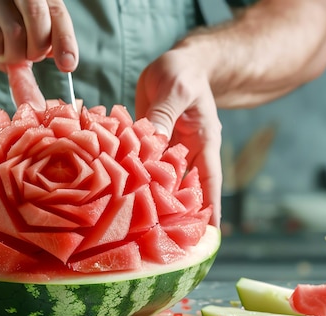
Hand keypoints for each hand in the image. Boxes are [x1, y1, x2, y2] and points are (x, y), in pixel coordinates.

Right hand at [0, 0, 78, 107]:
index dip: (65, 41)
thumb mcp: (18, 45)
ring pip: (15, 31)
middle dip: (36, 48)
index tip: (67, 65)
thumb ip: (37, 55)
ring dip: (12, 54)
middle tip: (27, 58)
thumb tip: (56, 79)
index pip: (57, 14)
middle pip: (39, 19)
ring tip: (4, 54)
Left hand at [136, 48, 222, 226]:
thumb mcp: (177, 88)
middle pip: (183, 188)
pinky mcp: (147, 144)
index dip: (209, 208)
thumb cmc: (184, 72)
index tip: (209, 236)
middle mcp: (186, 151)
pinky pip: (139, 165)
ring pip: (158, 180)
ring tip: (137, 227)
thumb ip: (164, 113)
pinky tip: (116, 195)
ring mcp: (166, 149)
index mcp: (203, 141)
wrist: (176, 63)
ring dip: (149, 199)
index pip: (209, 180)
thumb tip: (152, 141)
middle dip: (176, 213)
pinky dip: (130, 178)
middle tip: (166, 242)